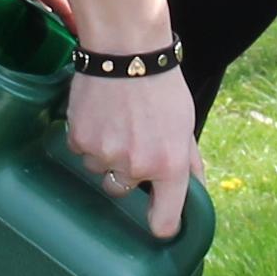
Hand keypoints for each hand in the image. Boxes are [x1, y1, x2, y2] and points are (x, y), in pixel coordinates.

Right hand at [62, 66, 200, 241]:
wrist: (125, 50)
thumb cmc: (161, 85)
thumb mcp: (185, 124)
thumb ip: (189, 161)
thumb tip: (196, 190)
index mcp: (169, 165)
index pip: (163, 222)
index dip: (161, 225)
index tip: (159, 221)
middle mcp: (136, 166)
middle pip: (122, 192)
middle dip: (127, 173)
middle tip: (132, 140)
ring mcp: (105, 155)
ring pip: (99, 169)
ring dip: (106, 153)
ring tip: (116, 120)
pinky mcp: (80, 140)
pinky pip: (81, 150)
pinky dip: (88, 137)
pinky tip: (100, 113)